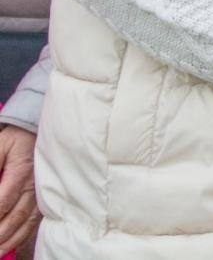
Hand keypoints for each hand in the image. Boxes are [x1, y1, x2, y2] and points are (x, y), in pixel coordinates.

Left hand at [0, 124, 39, 255]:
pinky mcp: (46, 198)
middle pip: (15, 216)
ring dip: (10, 240)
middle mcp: (35, 186)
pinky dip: (24, 235)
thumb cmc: (18, 139)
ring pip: (26, 223)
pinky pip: (36, 221)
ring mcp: (42, 193)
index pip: (3, 201)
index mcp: (22, 172)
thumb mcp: (0, 146)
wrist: (42, 131)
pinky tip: (13, 243)